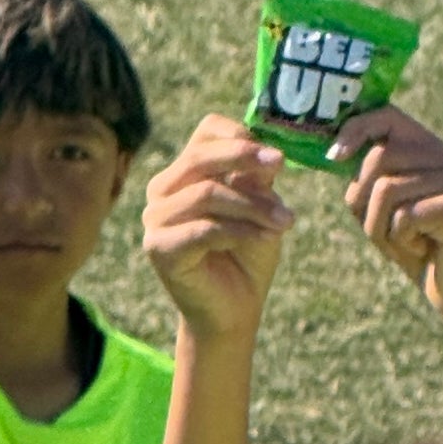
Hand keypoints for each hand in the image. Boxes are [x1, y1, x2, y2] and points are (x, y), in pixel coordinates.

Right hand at [142, 117, 293, 338]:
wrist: (235, 310)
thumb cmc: (247, 256)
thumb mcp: (260, 209)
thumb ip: (257, 182)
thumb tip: (265, 155)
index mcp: (185, 173)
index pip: (206, 133)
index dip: (239, 136)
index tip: (276, 155)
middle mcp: (163, 191)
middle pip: (201, 157)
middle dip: (245, 159)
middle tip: (280, 165)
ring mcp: (156, 219)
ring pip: (207, 194)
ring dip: (253, 205)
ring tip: (286, 221)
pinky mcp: (159, 249)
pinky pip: (204, 229)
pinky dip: (241, 230)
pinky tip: (267, 236)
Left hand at [336, 106, 442, 323]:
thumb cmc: (420, 251)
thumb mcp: (386, 209)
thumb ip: (368, 179)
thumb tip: (335, 152)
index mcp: (434, 150)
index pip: (388, 116)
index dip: (355, 129)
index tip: (334, 157)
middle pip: (380, 157)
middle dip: (363, 200)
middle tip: (382, 230)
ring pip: (387, 189)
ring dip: (380, 226)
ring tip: (404, 243)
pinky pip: (404, 216)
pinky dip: (401, 241)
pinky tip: (424, 249)